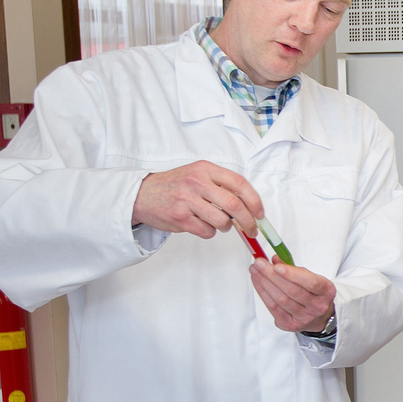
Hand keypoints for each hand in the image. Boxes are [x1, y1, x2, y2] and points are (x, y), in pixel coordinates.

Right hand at [134, 161, 263, 238]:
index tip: (260, 213)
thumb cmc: (175, 186)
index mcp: (205, 169)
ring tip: (219, 223)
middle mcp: (197, 182)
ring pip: (222, 221)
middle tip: (252, 229)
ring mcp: (187, 200)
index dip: (254, 201)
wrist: (142, 195)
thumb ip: (222, 185)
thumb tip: (250, 205)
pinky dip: (210, 232)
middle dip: (248, 221)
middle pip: (234, 205)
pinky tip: (201, 225)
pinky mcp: (180, 218)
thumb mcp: (198, 175)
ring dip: (226, 227)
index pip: (239, 183)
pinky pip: (207, 231)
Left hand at [250, 259, 336, 332]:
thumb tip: (275, 260)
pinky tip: (258, 282)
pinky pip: (273, 309)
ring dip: (265, 283)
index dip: (293, 274)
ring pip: (281, 300)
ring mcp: (304, 318)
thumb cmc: (313, 293)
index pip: (311, 283)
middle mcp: (317, 307)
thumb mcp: (309, 278)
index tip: (277, 265)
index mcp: (326, 292)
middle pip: (292, 291)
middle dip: (273, 275)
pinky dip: (263, 293)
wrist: (318, 316)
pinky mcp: (290, 325)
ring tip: (255, 270)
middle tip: (260, 263)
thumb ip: (293, 268)